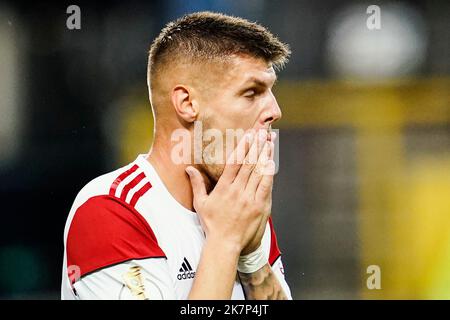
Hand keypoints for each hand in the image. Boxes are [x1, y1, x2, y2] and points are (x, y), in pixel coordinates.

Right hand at [186, 129, 274, 254]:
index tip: (248, 135)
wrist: (225, 244)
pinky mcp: (260, 206)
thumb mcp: (200, 203)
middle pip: (249, 163)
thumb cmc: (212, 224)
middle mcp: (237, 191)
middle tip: (262, 133)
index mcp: (224, 188)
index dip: (242, 147)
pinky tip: (271, 162)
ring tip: (269, 143)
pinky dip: (269, 173)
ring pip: (259, 172)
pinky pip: (266, 186)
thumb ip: (197, 184)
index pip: (235, 162)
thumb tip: (188, 169)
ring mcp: (250, 198)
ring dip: (264, 155)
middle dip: (256, 146)